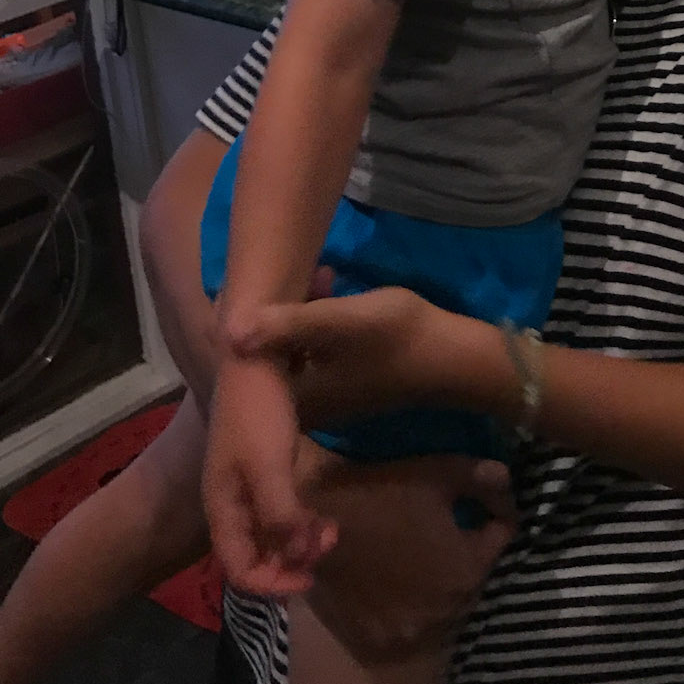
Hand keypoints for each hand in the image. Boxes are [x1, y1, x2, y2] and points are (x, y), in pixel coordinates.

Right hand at [202, 354, 335, 593]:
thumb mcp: (269, 465)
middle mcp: (229, 502)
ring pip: (268, 534)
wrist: (256, 357)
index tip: (311, 579)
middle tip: (329, 544)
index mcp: (222, 507)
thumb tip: (296, 557)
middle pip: (254, 556)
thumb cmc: (258, 412)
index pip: (239, 570)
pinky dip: (299, 520)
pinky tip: (320, 513)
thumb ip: (279, 513)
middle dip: (291, 561)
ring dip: (298, 541)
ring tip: (331, 531)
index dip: (273, 584)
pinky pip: (278, 510)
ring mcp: (244, 484)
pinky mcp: (261, 467)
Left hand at [235, 287, 505, 426]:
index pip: (244, 363)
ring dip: (293, 316)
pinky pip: (305, 356)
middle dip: (269, 314)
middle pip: (262, 359)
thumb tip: (230, 328)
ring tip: (314, 276)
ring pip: (285, 354)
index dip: (238, 319)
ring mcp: (321, 402)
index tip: (241, 284)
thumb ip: (290, 324)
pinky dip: (309, 327)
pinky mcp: (338, 389)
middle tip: (283, 273)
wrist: (453, 358)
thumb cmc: (397, 337)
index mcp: (292, 402)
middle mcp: (299, 410)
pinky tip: (327, 293)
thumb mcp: (341, 322)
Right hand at [299, 442, 517, 663]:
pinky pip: (411, 618)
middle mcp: (448, 608)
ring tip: (425, 551)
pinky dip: (411, 600)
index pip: (503, 536)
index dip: (496, 511)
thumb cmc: (381, 494)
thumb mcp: (438, 472)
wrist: (313, 527)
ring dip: (442, 577)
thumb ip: (480, 477)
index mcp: (468, 568)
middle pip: (474, 572)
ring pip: (445, 599)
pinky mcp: (382, 638)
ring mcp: (413, 629)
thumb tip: (507, 480)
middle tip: (454, 523)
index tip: (483, 497)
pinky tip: (398, 576)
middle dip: (470, 547)